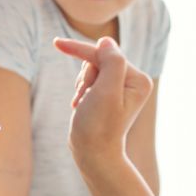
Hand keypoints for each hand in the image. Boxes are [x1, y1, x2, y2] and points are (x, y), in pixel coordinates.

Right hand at [54, 37, 152, 162]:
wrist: (93, 154)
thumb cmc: (98, 126)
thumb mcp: (106, 92)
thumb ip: (111, 62)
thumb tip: (106, 41)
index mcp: (138, 79)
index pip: (105, 54)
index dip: (81, 50)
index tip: (57, 43)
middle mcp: (132, 81)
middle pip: (98, 61)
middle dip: (85, 77)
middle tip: (84, 98)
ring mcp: (120, 87)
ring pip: (91, 69)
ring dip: (81, 85)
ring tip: (83, 104)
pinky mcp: (108, 93)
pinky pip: (89, 79)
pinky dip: (81, 90)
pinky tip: (81, 105)